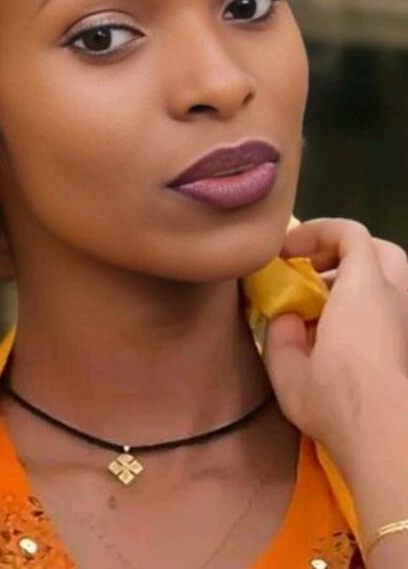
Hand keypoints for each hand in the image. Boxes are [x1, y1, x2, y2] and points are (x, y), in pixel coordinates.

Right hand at [263, 218, 407, 472]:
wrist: (389, 442)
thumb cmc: (336, 398)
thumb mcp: (288, 366)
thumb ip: (280, 332)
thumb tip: (287, 318)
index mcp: (364, 290)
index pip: (350, 233)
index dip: (316, 232)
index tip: (286, 254)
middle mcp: (395, 299)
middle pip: (379, 250)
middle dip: (343, 250)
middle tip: (311, 271)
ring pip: (390, 282)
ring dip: (356, 282)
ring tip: (324, 307)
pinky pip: (390, 312)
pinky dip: (366, 311)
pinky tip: (341, 340)